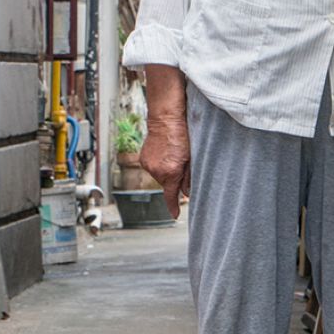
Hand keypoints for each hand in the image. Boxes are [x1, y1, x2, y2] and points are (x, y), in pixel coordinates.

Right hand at [140, 66, 190, 217]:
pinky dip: (159, 164)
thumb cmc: (182, 134)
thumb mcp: (191, 157)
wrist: (165, 117)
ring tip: (173, 154)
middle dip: (174, 180)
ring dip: (166, 170)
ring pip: (160, 176)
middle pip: (167, 184)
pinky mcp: (143, 159)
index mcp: (170, 172)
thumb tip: (187, 192)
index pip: (170, 196)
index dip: (173, 207)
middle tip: (181, 164)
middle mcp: (157, 171)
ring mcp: (148, 165)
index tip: (175, 215)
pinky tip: (165, 152)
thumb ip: (189, 177)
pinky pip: (153, 168)